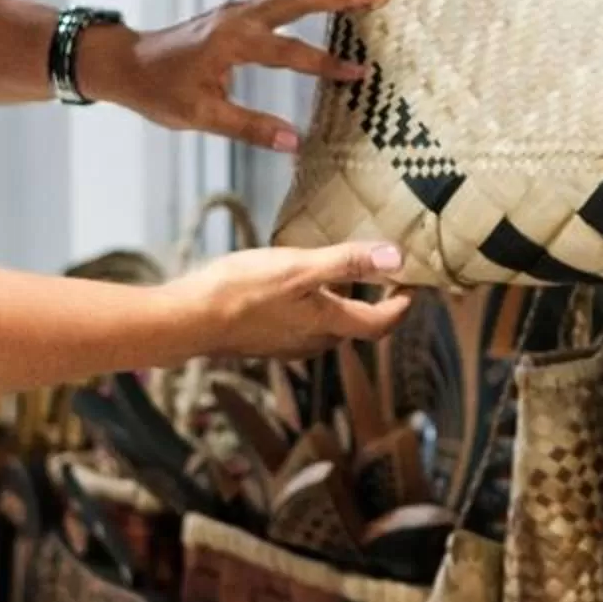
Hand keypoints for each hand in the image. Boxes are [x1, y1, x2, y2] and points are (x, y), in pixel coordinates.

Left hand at [83, 0, 388, 147]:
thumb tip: (295, 142)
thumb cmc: (159, 91)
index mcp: (232, 44)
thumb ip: (248, 127)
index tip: (359, 73)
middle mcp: (240, 17)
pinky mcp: (240, 9)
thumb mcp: (199, 116)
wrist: (125, 62)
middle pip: (299, 1)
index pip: (289, 53)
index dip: (324, 64)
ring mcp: (240, 9)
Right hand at [172, 240, 413, 361]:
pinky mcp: (265, 338)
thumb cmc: (243, 291)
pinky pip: (300, 322)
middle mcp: (313, 341)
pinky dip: (311, 303)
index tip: (413, 285)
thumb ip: (349, 262)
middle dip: (373, 300)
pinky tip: (294, 281)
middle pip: (356, 324)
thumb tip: (396, 258)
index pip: (380, 323)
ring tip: (337, 268)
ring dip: (340, 300)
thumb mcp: (300, 267)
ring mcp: (287, 343)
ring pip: (327, 323)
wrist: (190, 319)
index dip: (401, 306)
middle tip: (380, 270)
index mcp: (328, 324)